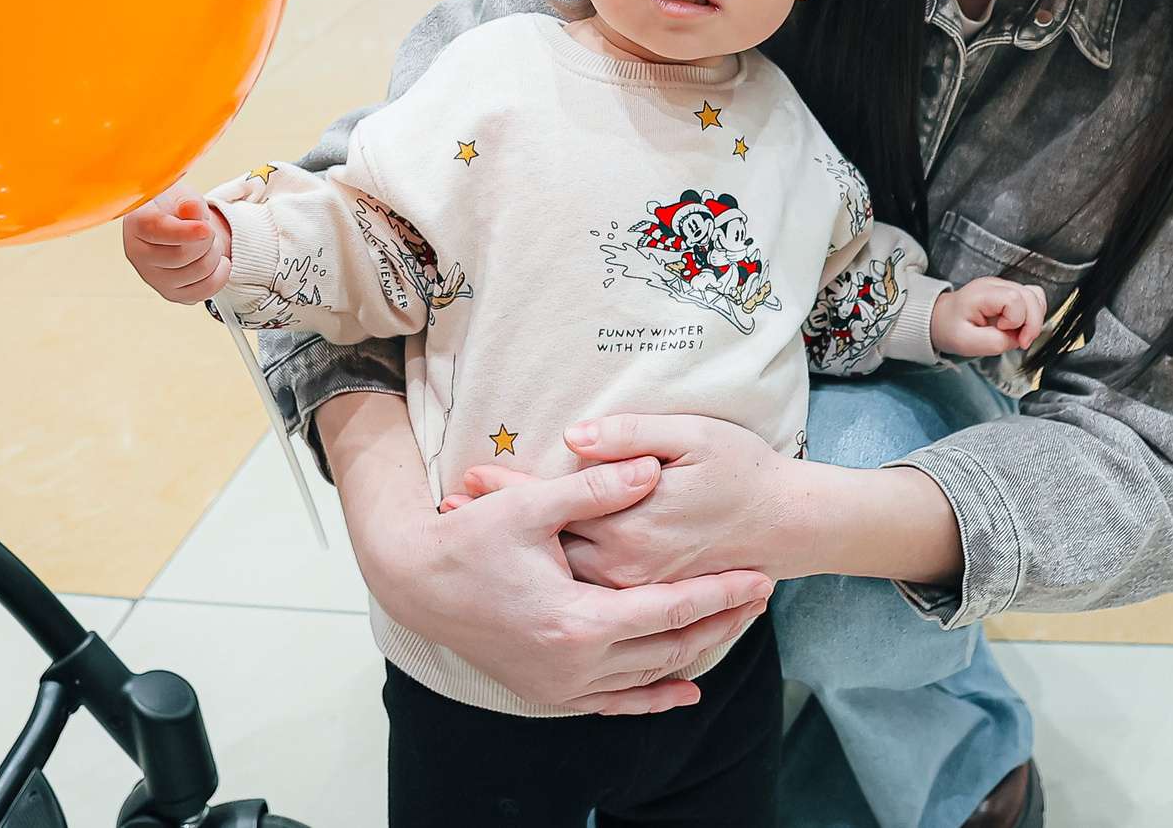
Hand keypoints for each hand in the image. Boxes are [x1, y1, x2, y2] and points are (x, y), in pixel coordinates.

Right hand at [121, 190, 232, 302]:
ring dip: (215, 255)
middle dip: (207, 240)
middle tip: (209, 229)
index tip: (206, 228)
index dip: (184, 232)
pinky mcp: (170, 294)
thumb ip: (188, 201)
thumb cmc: (176, 208)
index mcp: (136, 223)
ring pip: (197, 273)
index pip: (156, 231)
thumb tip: (192, 209)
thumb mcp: (182, 195)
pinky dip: (220, 274)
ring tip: (209, 242)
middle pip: (180, 256)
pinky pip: (205, 291)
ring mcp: (153, 278)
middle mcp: (138, 254)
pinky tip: (217, 261)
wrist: (179, 226)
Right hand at [320, 395, 773, 713]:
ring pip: (648, 679)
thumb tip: (651, 469)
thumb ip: (596, 489)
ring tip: (734, 629)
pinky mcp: (547, 693)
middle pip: (670, 650)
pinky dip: (652, 697)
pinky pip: (614, 703)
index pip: (670, 610)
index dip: (719, 593)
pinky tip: (682, 689)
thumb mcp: (529, 505)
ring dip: (694, 655)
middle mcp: (574, 664)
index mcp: (577, 620)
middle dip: (720, 624)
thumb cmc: (467, 540)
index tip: (758, 578)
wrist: (413, 584)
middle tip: (759, 600)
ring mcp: (561, 685)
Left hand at [450, 414, 803, 589]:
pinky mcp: (648, 600)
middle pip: (547, 546)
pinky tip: (528, 571)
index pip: (555, 505)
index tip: (467, 478)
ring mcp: (637, 591)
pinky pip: (590, 597)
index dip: (509, 490)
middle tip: (448, 508)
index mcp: (632, 526)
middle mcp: (628, 567)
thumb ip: (632, 438)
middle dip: (499, 526)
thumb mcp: (692, 437)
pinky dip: (553, 581)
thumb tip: (574, 438)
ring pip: (563, 576)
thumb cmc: (741, 471)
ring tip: (469, 535)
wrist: (789, 524)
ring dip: (518, 556)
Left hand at [928, 276, 1046, 356]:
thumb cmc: (951, 328)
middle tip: (1020, 341)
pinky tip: (1022, 326)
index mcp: (982, 293)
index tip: (1003, 332)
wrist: (942, 319)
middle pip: (1030, 296)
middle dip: (1032, 324)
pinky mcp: (1010, 292)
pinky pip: (1033, 298)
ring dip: (1035, 319)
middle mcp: (996, 285)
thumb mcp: (966, 342)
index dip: (1016, 320)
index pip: (1014, 299)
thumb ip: (995, 342)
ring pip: (1035, 296)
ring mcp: (1004, 286)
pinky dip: (1034, 314)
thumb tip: (1016, 339)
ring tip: (1020, 334)